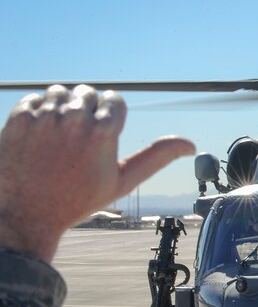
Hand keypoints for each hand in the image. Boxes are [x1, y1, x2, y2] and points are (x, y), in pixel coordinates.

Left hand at [0, 85, 195, 260]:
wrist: (26, 215)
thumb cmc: (78, 200)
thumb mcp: (123, 181)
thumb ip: (157, 157)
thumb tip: (191, 145)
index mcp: (103, 132)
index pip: (113, 99)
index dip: (109, 118)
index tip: (101, 137)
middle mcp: (73, 120)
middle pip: (88, 93)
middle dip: (87, 111)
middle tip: (79, 141)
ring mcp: (43, 119)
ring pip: (60, 92)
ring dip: (62, 109)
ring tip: (59, 137)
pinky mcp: (17, 119)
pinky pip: (33, 98)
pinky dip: (37, 113)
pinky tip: (39, 138)